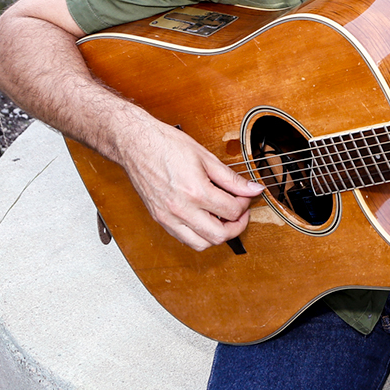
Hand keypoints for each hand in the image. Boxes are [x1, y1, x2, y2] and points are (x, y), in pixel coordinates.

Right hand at [116, 115, 263, 250]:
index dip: (245, 203)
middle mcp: (180, 209)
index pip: (232, 210)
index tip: (246, 195)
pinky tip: (206, 220)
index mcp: (195, 191)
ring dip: (218, 235)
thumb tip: (253, 189)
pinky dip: (199, 235)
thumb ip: (231, 178)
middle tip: (242, 212)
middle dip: (237, 226)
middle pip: (219, 235)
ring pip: (201, 244)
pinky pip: (184, 239)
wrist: (136, 144)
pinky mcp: (159, 219)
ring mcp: (168, 218)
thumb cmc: (167, 145)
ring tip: (224, 218)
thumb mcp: (206, 157)